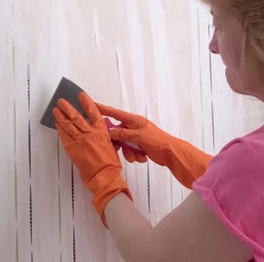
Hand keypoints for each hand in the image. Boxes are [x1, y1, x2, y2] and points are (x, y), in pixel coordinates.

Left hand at [53, 92, 132, 226]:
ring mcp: (79, 140)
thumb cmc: (110, 163)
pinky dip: (60, 128)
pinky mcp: (72, 148)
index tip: (81, 95)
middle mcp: (89, 133)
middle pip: (76, 116)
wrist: (103, 174)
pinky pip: (64, 135)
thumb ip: (103, 135)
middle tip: (61, 101)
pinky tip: (57, 123)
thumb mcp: (111, 145)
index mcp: (101, 131)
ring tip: (55, 110)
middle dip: (68, 107)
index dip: (87, 102)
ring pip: (68, 124)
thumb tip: (97, 130)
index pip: (93, 112)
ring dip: (60, 116)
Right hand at [96, 103, 212, 188]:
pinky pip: (130, 150)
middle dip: (118, 143)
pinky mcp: (139, 146)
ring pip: (123, 144)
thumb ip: (124, 134)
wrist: (172, 154)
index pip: (115, 113)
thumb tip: (109, 132)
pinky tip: (142, 158)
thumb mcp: (140, 137)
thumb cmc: (158, 142)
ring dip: (128, 152)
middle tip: (116, 149)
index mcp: (134, 121)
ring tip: (136, 157)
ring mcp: (136, 137)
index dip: (103, 109)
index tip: (91, 105)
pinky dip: (134, 156)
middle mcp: (133, 127)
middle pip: (117, 132)